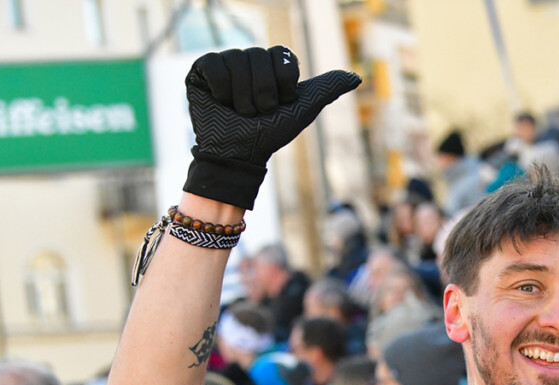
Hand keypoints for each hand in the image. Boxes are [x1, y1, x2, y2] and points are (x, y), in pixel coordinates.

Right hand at [183, 46, 361, 209]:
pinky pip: (214, 64)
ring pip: (237, 60)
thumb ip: (328, 89)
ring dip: (242, 96)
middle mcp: (247, 61)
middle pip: (257, 56)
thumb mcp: (303, 109)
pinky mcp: (200, 71)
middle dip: (263, 92)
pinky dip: (221, 89)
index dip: (284, 82)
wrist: (240, 155)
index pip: (281, 54)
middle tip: (257, 113)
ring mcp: (223, 64)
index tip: (280, 103)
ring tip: (239, 112)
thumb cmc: (270, 134)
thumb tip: (358, 76)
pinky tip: (221, 104)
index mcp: (270, 65)